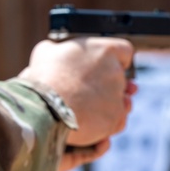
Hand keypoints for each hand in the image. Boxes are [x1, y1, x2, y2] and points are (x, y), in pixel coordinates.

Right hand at [19, 37, 134, 158]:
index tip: (105, 65)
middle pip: (122, 78)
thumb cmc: (45, 77)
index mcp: (105, 51)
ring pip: (121, 101)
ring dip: (110, 103)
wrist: (45, 108)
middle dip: (109, 83)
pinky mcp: (114, 120)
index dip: (116, 58)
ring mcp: (117, 98)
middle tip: (93, 88)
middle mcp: (116, 73)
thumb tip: (56, 51)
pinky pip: (116, 121)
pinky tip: (93, 121)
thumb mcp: (46, 51)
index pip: (124, 51)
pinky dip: (106, 122)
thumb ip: (60, 49)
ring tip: (92, 107)